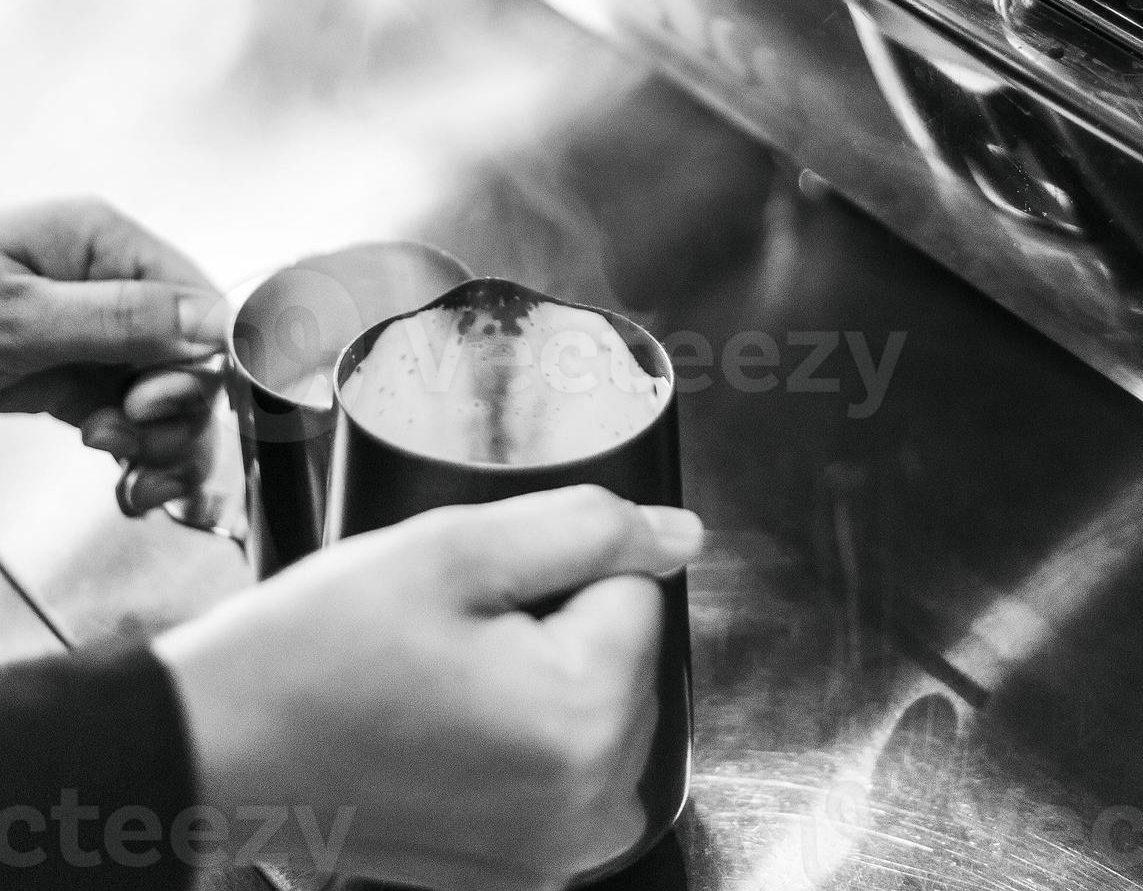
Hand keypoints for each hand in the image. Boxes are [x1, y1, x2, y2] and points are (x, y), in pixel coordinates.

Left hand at [0, 198, 226, 512]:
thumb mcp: (14, 319)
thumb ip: (119, 319)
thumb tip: (214, 322)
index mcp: (98, 241)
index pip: (196, 296)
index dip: (199, 360)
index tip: (156, 406)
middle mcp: (104, 283)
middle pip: (192, 354)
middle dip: (179, 414)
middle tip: (130, 449)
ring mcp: (89, 334)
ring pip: (171, 395)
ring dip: (165, 446)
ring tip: (128, 479)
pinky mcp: (68, 378)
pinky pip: (132, 418)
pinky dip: (142, 456)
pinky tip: (128, 483)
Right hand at [156, 485, 703, 889]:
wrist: (219, 751)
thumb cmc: (316, 651)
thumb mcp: (450, 550)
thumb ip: (585, 528)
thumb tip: (680, 535)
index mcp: (583, 718)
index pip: (637, 585)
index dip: (554, 566)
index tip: (477, 592)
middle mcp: (591, 804)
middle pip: (625, 650)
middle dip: (553, 620)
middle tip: (449, 632)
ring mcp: (558, 851)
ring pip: (600, 702)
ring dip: (541, 672)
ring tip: (442, 675)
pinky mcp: (525, 869)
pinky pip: (567, 763)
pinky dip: (523, 729)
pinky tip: (445, 719)